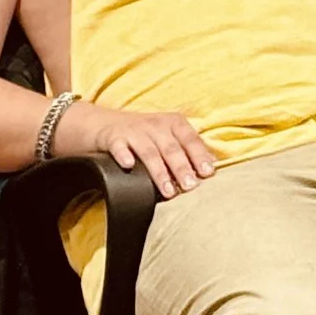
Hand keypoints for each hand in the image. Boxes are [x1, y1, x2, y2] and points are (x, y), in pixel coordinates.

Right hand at [59, 101, 216, 197]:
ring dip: (159, 171)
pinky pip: (119, 147)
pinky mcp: (113, 138)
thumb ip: (187, 151)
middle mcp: (154, 125)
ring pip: (149, 151)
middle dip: (182, 168)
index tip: (208, 173)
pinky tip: (129, 166)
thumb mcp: (167, 136)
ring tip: (167, 190)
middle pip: (171, 148)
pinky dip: (123, 155)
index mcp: (172, 124)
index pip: (190, 139)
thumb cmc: (143, 136)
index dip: (199, 156)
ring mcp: (133, 131)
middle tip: (190, 186)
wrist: (104, 124)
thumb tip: (212, 169)